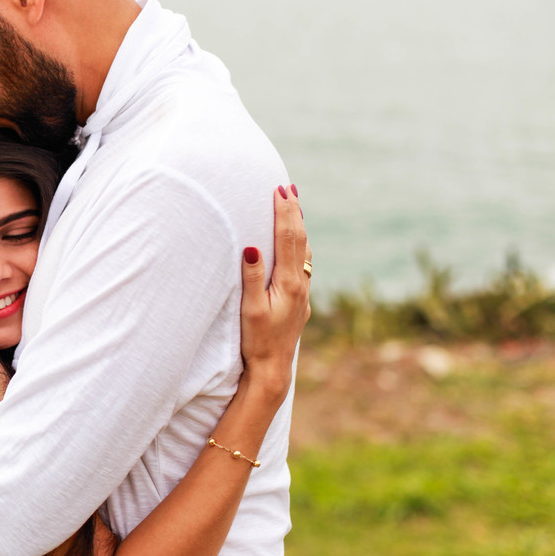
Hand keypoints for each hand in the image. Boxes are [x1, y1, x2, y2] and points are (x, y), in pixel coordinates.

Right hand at [239, 185, 311, 390]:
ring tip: (294, 207)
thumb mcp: (250, 309)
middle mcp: (300, 284)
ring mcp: (303, 292)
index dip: (284, 212)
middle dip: (294, 212)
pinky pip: (303, 264)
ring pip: (304, 251)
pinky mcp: (300, 300)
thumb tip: (252, 247)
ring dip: (298, 227)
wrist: (273, 368)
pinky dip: (299, 246)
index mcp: (288, 282)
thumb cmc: (256, 340)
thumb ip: (252, 277)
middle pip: (300, 240)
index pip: (287, 238)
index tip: (280, 189)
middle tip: (288, 187)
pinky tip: (296, 245)